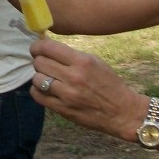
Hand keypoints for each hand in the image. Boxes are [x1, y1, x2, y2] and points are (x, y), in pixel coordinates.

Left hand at [28, 38, 145, 142]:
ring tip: (47, 78)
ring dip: (39, 77)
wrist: (121, 112)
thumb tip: (48, 48)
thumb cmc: (109, 84)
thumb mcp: (95, 62)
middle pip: (39, 63)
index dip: (37, 46)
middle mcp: (73, 77)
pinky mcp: (62, 110)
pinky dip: (37, 90)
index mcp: (82, 62)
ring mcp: (67, 95)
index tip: (37, 48)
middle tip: (45, 64)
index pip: (48, 48)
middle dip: (39, 61)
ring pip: (36, 79)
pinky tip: (45, 89)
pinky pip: (37, 96)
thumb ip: (72, 55)